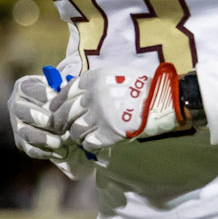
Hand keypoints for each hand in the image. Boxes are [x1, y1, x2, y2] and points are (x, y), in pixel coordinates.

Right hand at [8, 73, 69, 163]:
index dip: (43, 95)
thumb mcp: (60, 86)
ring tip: (59, 142)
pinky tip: (59, 152)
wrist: (59, 115)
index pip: (29, 90)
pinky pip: (30, 149)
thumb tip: (63, 87)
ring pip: (26, 134)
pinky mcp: (21, 142)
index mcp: (23, 87)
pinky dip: (44, 152)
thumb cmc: (60, 96)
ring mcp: (16, 125)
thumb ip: (62, 85)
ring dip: (43, 138)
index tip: (56, 98)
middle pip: (22, 112)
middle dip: (38, 117)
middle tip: (52, 122)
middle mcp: (15, 105)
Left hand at [54, 62, 187, 151]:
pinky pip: (89, 143)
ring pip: (75, 130)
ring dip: (76, 135)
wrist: (162, 100)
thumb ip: (95, 82)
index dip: (58, 103)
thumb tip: (77, 93)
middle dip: (61, 123)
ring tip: (81, 137)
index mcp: (92, 80)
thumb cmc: (141, 86)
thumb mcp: (115, 73)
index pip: (65, 93)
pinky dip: (88, 145)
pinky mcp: (108, 133)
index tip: (55, 110)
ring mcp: (99, 117)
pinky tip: (92, 144)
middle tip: (61, 128)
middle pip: (66, 113)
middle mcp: (92, 97)